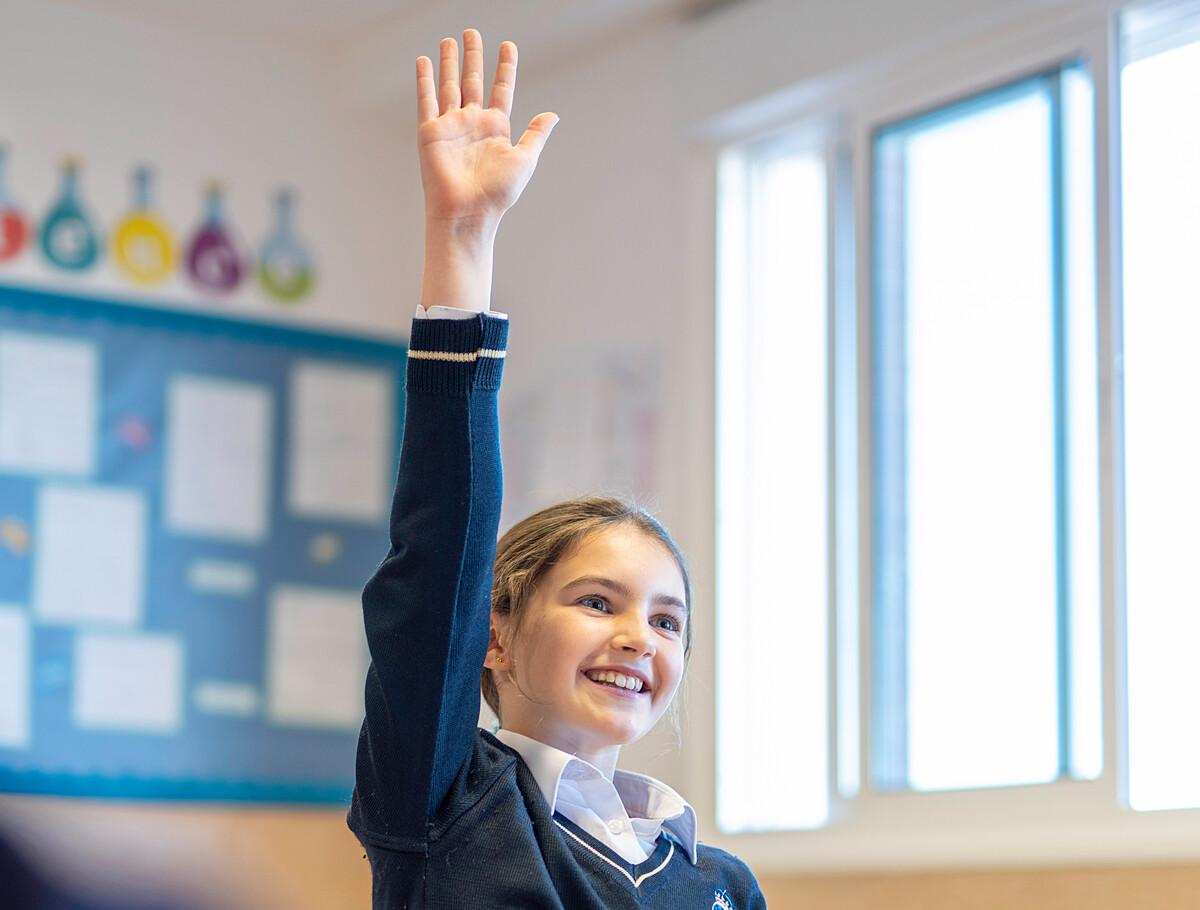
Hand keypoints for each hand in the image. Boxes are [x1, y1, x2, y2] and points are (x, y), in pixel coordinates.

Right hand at [417, 30, 558, 233]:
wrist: (468, 212)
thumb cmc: (497, 193)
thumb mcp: (525, 159)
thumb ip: (536, 134)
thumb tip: (553, 115)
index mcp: (496, 128)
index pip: (501, 89)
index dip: (505, 67)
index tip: (508, 46)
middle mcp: (473, 124)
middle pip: (473, 81)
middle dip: (473, 56)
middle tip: (472, 32)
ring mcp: (451, 126)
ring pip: (449, 85)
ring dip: (449, 62)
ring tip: (450, 40)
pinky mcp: (431, 132)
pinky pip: (427, 100)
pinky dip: (425, 80)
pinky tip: (425, 61)